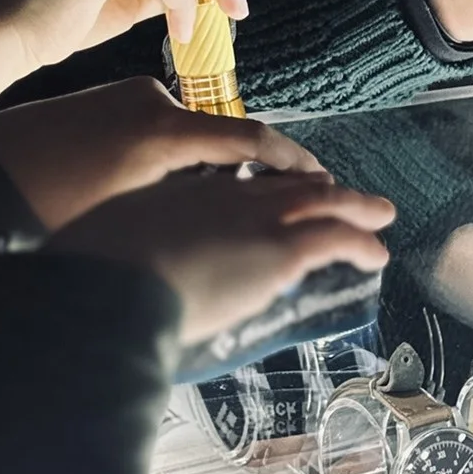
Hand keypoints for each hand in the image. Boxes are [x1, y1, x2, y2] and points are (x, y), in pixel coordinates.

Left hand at [0, 78, 321, 230]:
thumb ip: (185, 205)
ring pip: (191, 132)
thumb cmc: (37, 208)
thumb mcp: (123, 218)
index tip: (325, 182)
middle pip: (225, 135)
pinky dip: (178, 152)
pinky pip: (160, 124)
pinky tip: (170, 186)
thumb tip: (230, 210)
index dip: (296, 165)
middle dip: (258, 169)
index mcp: (159, 135)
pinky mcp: (105, 97)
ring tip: (221, 205)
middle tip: (284, 202)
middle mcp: (148, 103)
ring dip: (213, 164)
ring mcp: (125, 95)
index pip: (252, 142)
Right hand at [49, 171, 394, 344]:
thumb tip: (120, 275)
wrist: (108, 290)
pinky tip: (376, 254)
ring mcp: (255, 218)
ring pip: (322, 203)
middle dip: (318, 187)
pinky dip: (360, 244)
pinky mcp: (279, 251)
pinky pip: (335, 240)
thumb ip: (128, 253)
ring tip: (380, 213)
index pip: (238, 184)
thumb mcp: (102, 250)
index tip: (282, 188)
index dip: (267, 185)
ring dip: (355, 207)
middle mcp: (224, 196)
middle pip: (286, 184)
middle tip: (341, 189)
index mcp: (181, 192)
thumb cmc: (92, 278)